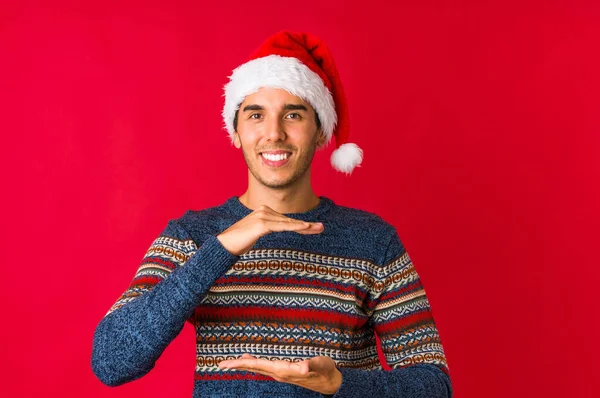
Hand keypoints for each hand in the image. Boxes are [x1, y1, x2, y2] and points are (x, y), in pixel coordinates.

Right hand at [216, 205, 324, 255]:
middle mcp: (264, 210)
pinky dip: (294, 227)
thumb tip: (277, 229)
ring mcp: (262, 216)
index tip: (314, 228)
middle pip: (289, 220)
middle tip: (322, 227)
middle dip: (306, 226)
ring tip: (318, 228)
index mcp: (264, 211)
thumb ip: (267, 229)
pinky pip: (281, 227)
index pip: (286, 220)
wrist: (223, 244)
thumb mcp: (256, 234)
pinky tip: (305, 227)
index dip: (301, 225)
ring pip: (287, 223)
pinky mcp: (261, 224)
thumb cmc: (238, 241)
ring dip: (304, 226)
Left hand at [218, 353, 341, 394]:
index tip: (227, 363)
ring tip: (230, 362)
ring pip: (258, 368)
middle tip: (220, 363)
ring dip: (244, 364)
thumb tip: (303, 366)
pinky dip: (254, 363)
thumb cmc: (325, 371)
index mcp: (284, 370)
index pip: (258, 365)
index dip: (242, 363)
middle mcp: (279, 373)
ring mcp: (280, 374)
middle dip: (237, 365)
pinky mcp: (283, 372)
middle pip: (254, 368)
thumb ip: (312, 364)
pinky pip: (264, 367)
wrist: (330, 383)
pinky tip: (249, 360)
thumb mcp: (321, 365)